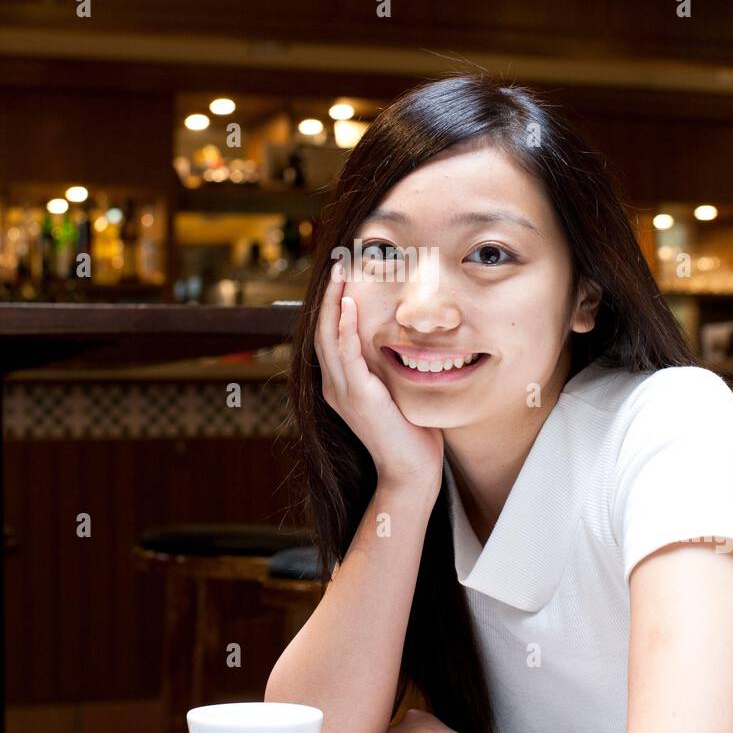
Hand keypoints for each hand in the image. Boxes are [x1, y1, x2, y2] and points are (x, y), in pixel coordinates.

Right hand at [314, 261, 444, 488]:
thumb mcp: (395, 392)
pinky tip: (348, 306)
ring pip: (328, 337)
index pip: (330, 334)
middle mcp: (333, 386)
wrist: (411, 471)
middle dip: (329, 293)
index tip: (343, 274)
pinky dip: (344, 329)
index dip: (332, 303)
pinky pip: (345, 356)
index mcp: (341, 384)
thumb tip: (403, 340)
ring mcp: (341, 392)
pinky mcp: (357, 398)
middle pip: (321, 329)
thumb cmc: (410, 434)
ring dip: (333, 301)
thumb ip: (388, 367)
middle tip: (338, 260)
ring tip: (340, 271)